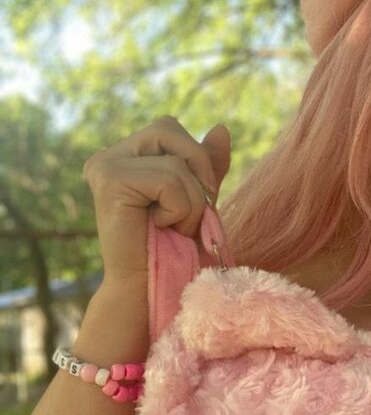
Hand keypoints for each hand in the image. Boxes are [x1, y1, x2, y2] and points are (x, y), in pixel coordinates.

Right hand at [82, 116, 230, 281]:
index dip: (195, 157)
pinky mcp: (109, 181)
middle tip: (187, 213)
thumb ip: (206, 163)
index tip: (195, 198)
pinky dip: (179, 209)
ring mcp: (105, 166)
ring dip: (190, 203)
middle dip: (196, 172)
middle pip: (169, 129)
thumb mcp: (197, 197)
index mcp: (125, 155)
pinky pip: (169, 180)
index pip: (169, 128)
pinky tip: (160, 228)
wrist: (151, 288)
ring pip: (175, 162)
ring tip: (172, 227)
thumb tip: (222, 127)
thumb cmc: (174, 247)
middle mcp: (108, 156)